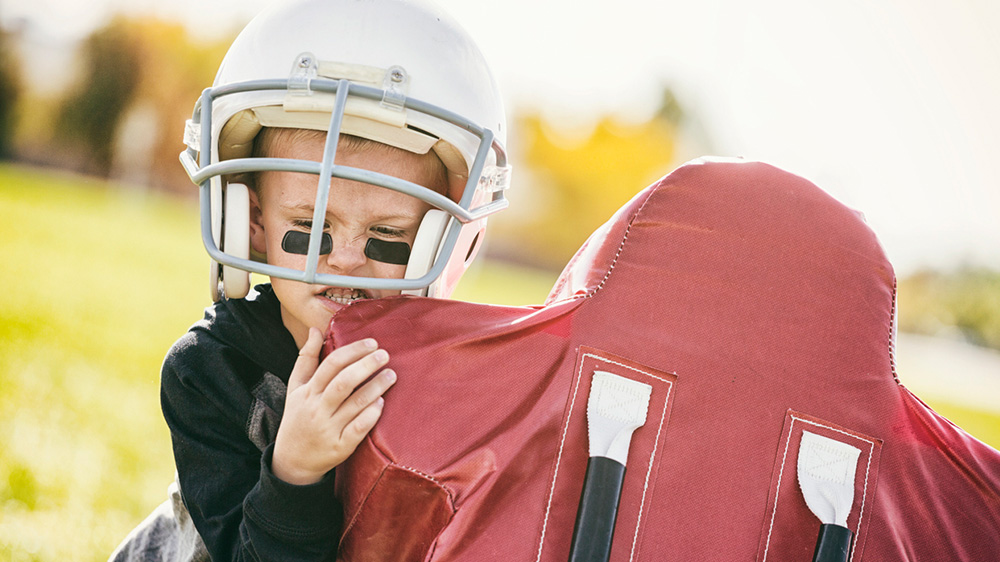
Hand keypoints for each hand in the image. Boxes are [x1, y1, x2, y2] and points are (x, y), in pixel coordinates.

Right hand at [272, 328, 395, 484]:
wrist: (292, 461)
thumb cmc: (298, 417)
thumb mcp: (296, 388)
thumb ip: (306, 358)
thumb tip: (315, 330)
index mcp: (307, 392)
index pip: (331, 365)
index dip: (353, 351)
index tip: (372, 343)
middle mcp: (317, 409)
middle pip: (343, 382)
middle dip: (366, 366)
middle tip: (384, 355)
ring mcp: (329, 429)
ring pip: (355, 404)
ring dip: (376, 387)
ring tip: (391, 374)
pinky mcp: (340, 447)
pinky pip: (359, 428)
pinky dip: (371, 414)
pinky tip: (382, 402)